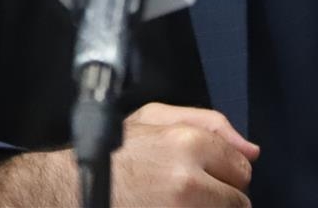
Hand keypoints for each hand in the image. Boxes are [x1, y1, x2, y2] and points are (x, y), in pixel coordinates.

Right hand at [0, 102, 257, 207]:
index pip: (241, 168)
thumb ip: (209, 124)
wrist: (66, 191)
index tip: (200, 176)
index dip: (222, 172)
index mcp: (189, 144)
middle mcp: (189, 181)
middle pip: (238, 200)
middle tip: (183, 193)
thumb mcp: (151, 118)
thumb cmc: (108, 156)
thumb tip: (251, 150)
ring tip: (170, 203)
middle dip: (218, 196)